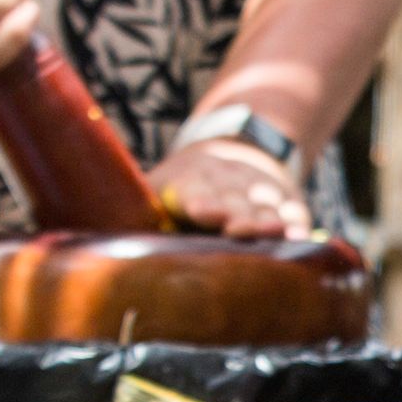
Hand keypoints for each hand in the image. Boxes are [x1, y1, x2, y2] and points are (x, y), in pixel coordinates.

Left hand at [149, 133, 315, 238]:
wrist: (236, 150)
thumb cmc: (179, 192)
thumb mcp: (154, 191)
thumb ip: (136, 216)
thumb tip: (98, 251)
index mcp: (189, 180)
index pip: (194, 189)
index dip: (199, 199)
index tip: (201, 209)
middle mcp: (227, 180)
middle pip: (233, 198)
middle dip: (238, 213)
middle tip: (240, 229)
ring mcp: (259, 187)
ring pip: (265, 202)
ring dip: (270, 217)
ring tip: (277, 232)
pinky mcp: (286, 198)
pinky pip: (295, 209)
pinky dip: (300, 222)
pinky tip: (304, 237)